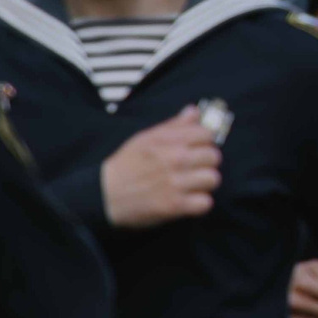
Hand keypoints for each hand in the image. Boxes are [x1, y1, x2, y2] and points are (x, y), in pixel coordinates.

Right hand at [101, 108, 221, 228]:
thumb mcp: (145, 138)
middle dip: (206, 163)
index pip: (207, 134)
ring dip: (204, 184)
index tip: (196, 149)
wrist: (103, 195)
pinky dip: (199, 204)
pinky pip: (205, 203)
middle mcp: (175, 159)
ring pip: (213, 179)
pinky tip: (189, 200)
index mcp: (168, 141)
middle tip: (194, 169)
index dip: (204, 142)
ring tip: (192, 185)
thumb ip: (173, 125)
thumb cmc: (125, 165)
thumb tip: (194, 112)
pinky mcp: (175, 206)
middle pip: (214, 157)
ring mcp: (176, 183)